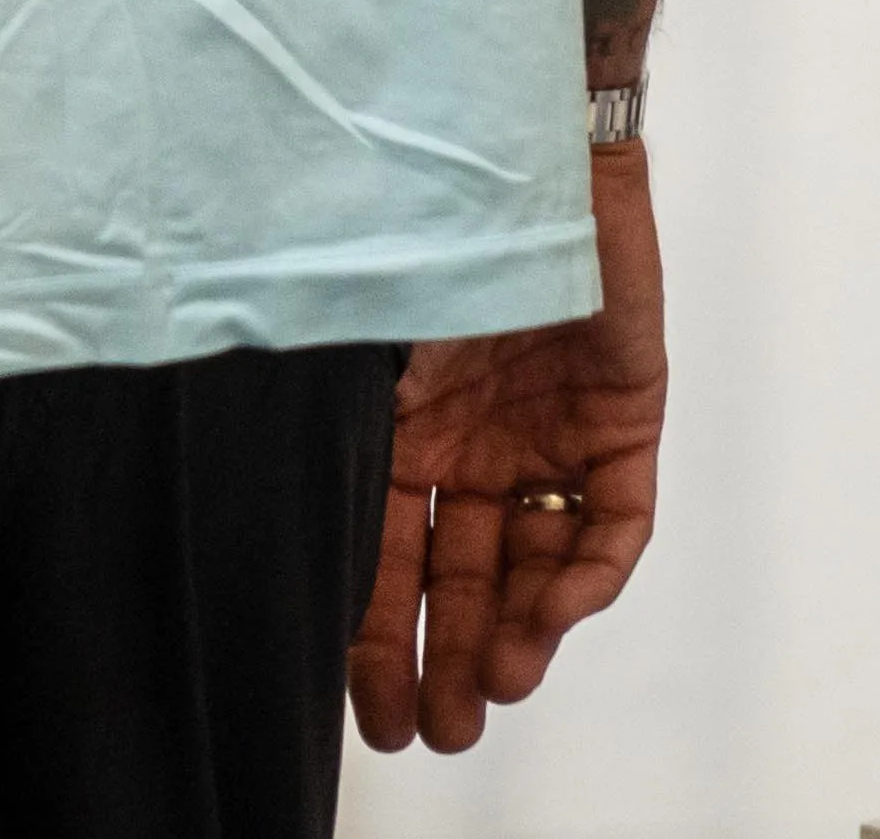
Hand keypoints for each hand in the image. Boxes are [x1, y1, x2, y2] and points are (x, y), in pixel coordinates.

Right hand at [353, 137, 666, 751]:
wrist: (532, 148)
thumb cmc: (429, 215)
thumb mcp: (358, 328)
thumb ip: (334, 409)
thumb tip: (257, 486)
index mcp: (398, 421)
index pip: (383, 550)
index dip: (374, 630)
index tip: (370, 702)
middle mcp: (470, 440)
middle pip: (457, 574)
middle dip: (445, 656)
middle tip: (438, 730)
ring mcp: (546, 434)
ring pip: (534, 563)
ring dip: (518, 632)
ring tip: (498, 691)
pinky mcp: (621, 423)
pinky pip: (612, 523)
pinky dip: (589, 573)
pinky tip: (560, 612)